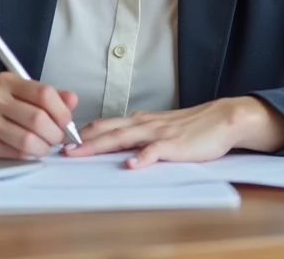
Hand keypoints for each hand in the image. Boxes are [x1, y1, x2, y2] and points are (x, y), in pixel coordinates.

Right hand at [0, 72, 78, 159]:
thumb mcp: (25, 97)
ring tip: (44, 145)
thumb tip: (72, 100)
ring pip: (28, 139)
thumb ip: (52, 97)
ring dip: (43, 147)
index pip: (44, 93)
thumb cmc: (3, 112)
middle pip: (38, 118)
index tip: (66, 122)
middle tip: (57, 138)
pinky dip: (29, 155)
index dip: (61, 111)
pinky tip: (29, 151)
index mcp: (7, 81)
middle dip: (55, 134)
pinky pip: (16, 153)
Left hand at [63, 97, 283, 168]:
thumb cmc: (191, 126)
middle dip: (82, 140)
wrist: (221, 118)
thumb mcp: (159, 126)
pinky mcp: (175, 145)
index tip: (63, 141)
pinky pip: (155, 151)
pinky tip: (130, 165)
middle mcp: (144, 124)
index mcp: (140, 120)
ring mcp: (158, 133)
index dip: (84, 133)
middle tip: (62, 149)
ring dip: (100, 145)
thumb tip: (114, 143)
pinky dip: (142, 158)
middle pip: (107, 131)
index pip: (106, 125)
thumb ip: (138, 134)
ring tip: (81, 153)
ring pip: (123, 138)